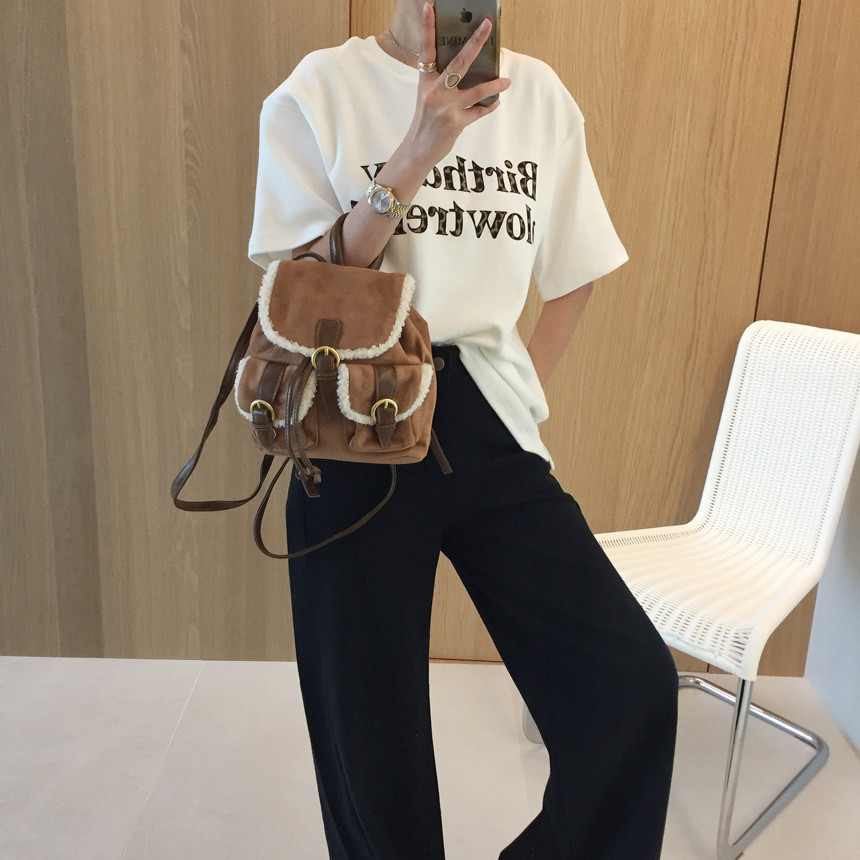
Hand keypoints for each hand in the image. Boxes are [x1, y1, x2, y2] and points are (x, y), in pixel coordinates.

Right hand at [404, 2, 510, 168]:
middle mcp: (435, 91)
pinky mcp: (456, 123)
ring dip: (494, 85)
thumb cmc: (425, 121)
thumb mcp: (428, 97)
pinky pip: (479, 111)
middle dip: (475, 43)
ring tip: (506, 81)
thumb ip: (443, 82)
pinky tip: (496, 101)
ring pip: (477, 90)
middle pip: (459, 62)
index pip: (426, 49)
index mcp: (425, 81)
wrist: (417, 150)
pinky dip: (489, 106)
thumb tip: (470, 69)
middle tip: (488, 26)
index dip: (427, 28)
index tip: (430, 7)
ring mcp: (446, 107)